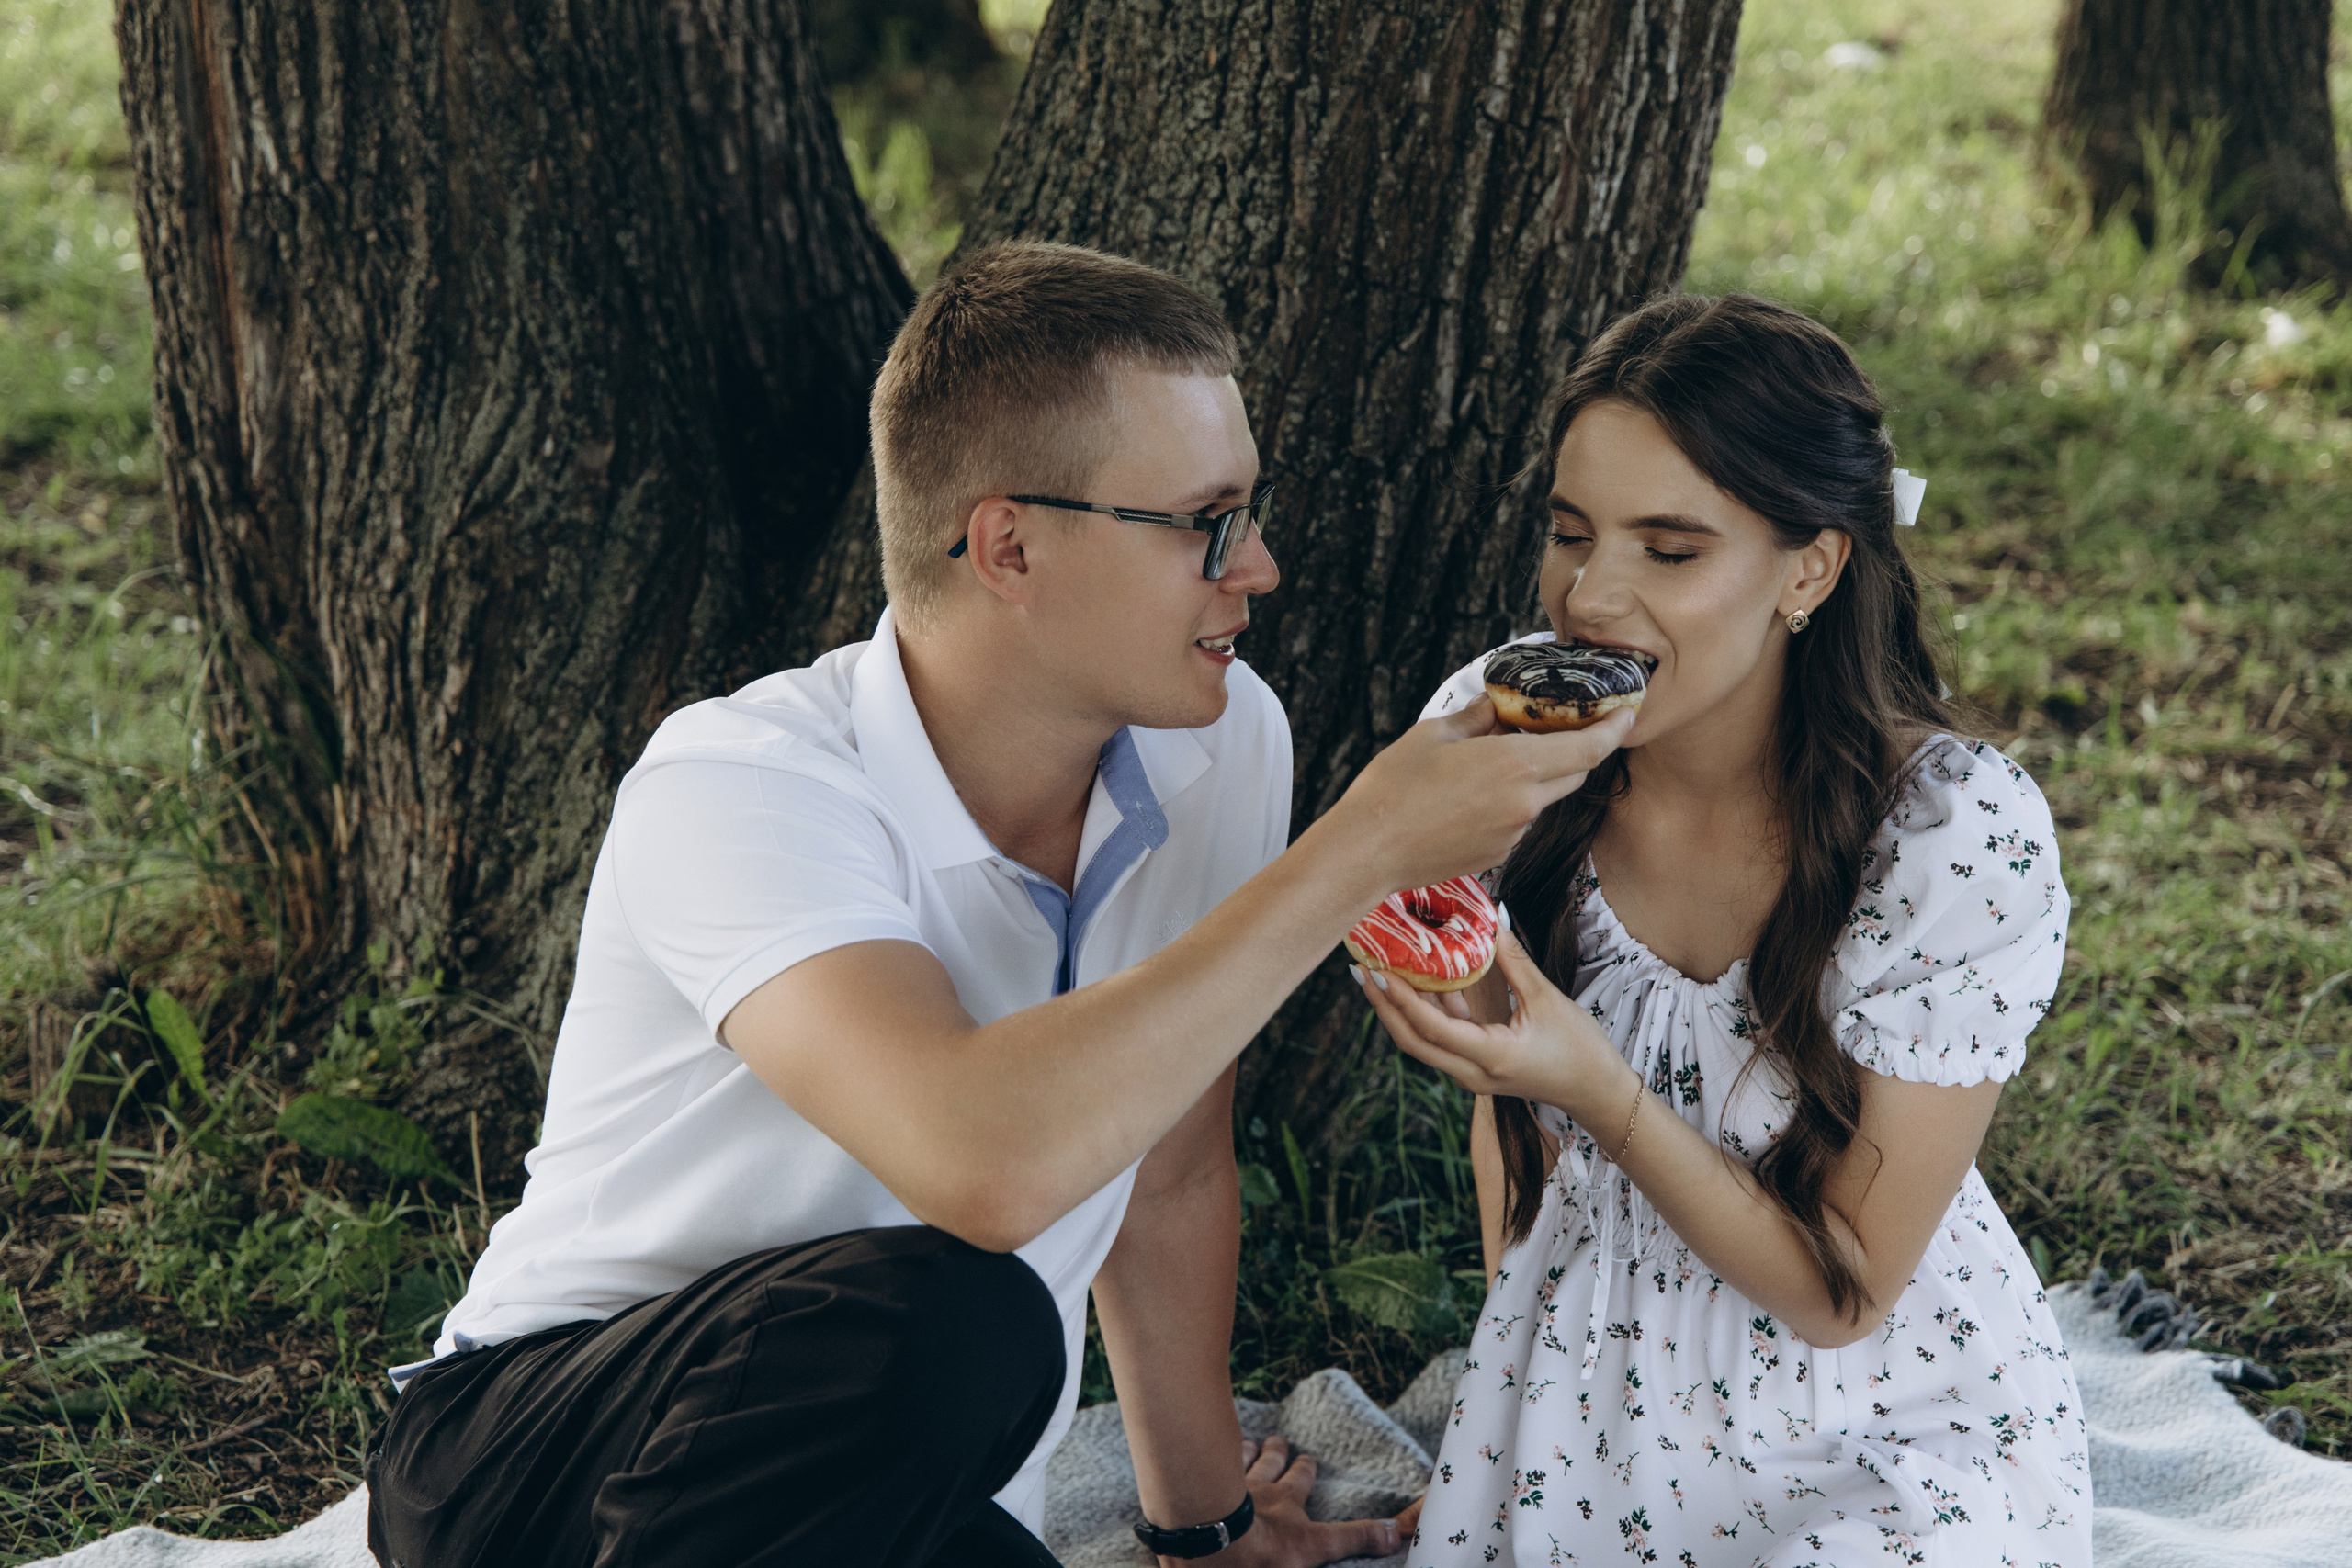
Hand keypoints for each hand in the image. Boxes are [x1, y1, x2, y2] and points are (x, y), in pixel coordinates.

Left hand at [1198, 1435, 1415, 1566]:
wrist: (1213, 1539)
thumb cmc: (1262, 1549)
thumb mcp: (1315, 1547)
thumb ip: (1353, 1538)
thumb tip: (1394, 1533)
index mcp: (1285, 1502)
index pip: (1300, 1481)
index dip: (1305, 1469)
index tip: (1308, 1459)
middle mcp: (1258, 1487)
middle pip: (1270, 1464)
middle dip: (1277, 1453)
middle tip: (1278, 1440)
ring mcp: (1226, 1486)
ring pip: (1238, 1461)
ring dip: (1245, 1451)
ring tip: (1248, 1442)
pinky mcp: (1199, 1489)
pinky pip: (1205, 1465)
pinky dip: (1208, 1456)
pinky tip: (1198, 1452)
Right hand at [1321, 703, 1633, 894]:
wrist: (1368, 850)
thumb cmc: (1393, 789)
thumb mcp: (1435, 735)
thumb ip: (1479, 717)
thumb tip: (1499, 706)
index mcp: (1515, 766)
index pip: (1589, 748)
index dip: (1614, 729)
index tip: (1626, 711)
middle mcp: (1525, 803)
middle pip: (1576, 772)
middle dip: (1579, 747)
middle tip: (1565, 722)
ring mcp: (1514, 833)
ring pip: (1547, 795)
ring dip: (1541, 773)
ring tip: (1502, 754)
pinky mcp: (1499, 852)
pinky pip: (1522, 818)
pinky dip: (1515, 799)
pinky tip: (1477, 791)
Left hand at [1355, 927, 1629, 1124]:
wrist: (1596, 1091)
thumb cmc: (1579, 1048)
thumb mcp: (1547, 999)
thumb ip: (1514, 960)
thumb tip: (1492, 918)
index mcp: (1490, 1056)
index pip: (1432, 1027)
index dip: (1401, 998)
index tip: (1379, 969)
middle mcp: (1472, 1073)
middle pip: (1413, 1041)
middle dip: (1384, 1007)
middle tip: (1362, 970)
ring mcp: (1472, 1074)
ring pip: (1423, 1043)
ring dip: (1400, 1010)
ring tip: (1379, 973)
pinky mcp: (1476, 1068)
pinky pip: (1441, 1040)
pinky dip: (1426, 1014)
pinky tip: (1417, 983)